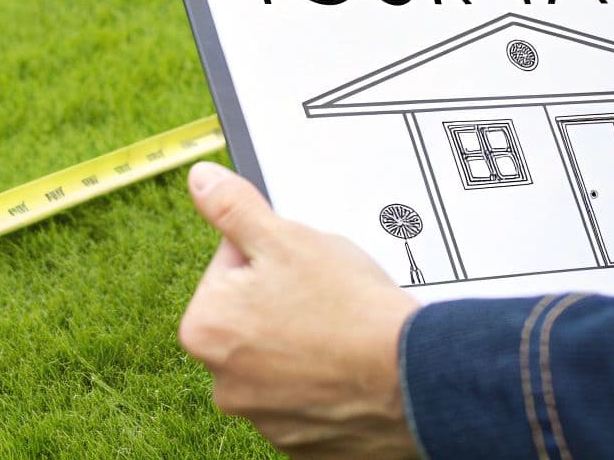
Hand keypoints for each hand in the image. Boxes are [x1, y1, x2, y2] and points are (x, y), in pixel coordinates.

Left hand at [179, 161, 422, 458]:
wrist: (412, 380)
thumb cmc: (350, 311)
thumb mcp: (286, 238)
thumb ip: (233, 207)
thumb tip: (201, 180)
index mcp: (204, 329)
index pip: (230, 268)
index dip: (270, 256)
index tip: (301, 267)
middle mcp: (223, 383)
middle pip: (251, 316)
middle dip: (283, 301)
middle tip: (325, 297)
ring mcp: (262, 416)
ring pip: (280, 357)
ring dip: (302, 342)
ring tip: (340, 331)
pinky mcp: (299, 440)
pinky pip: (305, 397)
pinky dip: (323, 381)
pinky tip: (347, 364)